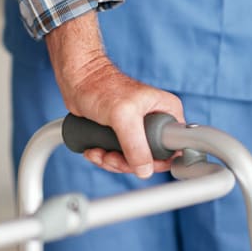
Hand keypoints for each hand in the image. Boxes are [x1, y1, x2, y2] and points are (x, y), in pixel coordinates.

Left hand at [45, 12, 183, 177]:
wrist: (77, 81)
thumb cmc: (100, 87)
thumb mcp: (123, 116)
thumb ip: (136, 144)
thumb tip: (145, 170)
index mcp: (167, 111)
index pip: (174, 148)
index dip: (157, 161)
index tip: (137, 162)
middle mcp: (156, 120)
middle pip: (151, 159)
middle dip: (127, 163)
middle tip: (111, 157)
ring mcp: (138, 129)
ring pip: (132, 160)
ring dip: (112, 162)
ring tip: (99, 152)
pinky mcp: (121, 134)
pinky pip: (118, 157)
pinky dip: (105, 158)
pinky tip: (94, 150)